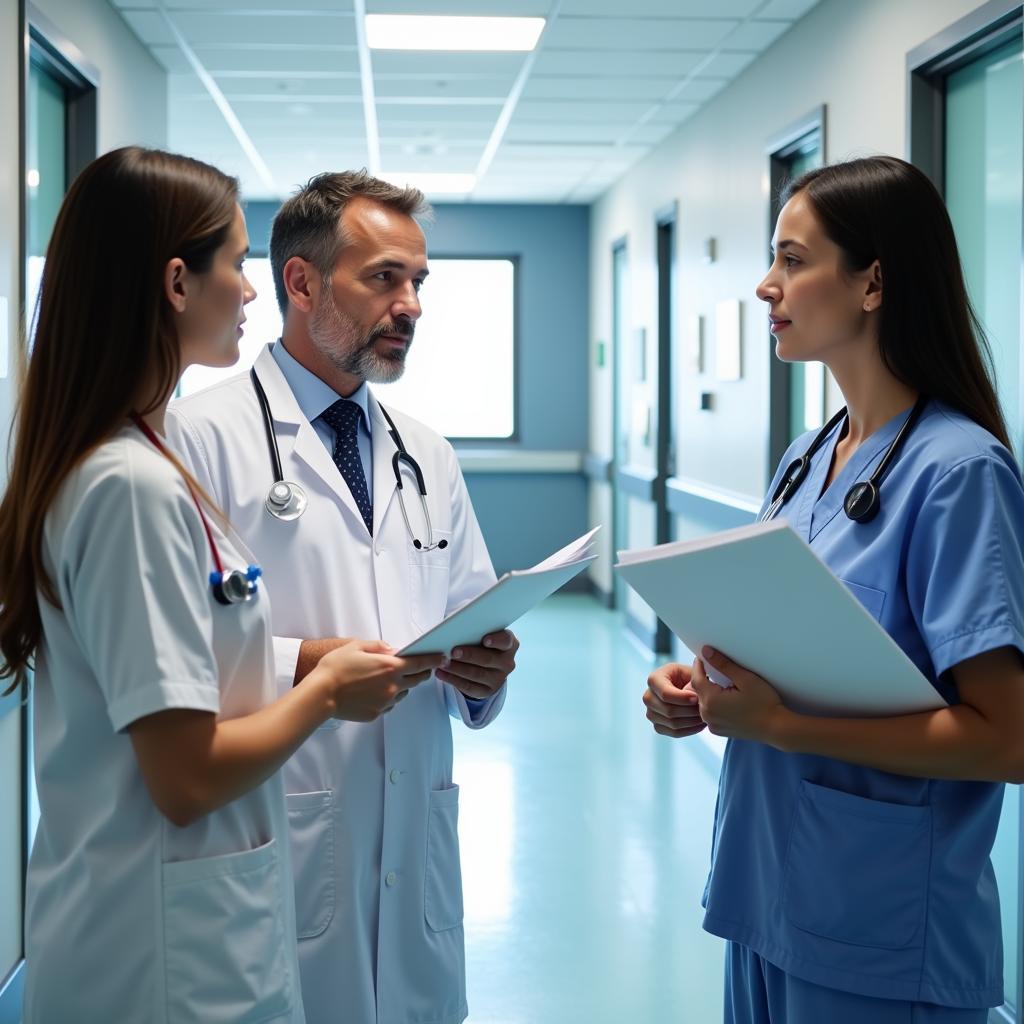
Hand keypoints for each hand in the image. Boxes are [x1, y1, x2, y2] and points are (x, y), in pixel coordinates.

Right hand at [313, 639, 443, 721]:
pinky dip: (388, 697)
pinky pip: (390, 704)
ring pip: (403, 693)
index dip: (433, 660)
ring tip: (387, 679)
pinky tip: (374, 692)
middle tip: (420, 667)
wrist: (320, 695)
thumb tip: (392, 649)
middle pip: (417, 679)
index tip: (442, 658)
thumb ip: (379, 646)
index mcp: (390, 666)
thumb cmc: (336, 668)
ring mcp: (386, 702)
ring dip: (403, 685)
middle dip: (422, 672)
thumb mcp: (356, 646)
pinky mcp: (377, 713)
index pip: (420, 663)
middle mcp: (393, 686)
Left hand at [437, 629, 518, 700]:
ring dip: (458, 669)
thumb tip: (455, 630)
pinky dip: (453, 680)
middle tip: (453, 652)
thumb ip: (475, 632)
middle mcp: (507, 662)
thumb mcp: (482, 635)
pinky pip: (469, 687)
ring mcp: (498, 678)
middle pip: (488, 659)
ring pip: (477, 674)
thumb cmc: (480, 643)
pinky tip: (441, 673)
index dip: (496, 640)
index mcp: (509, 644)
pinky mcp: (487, 691)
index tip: (485, 640)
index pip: (505, 640)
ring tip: (443, 663)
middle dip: (469, 655)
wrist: (486, 666)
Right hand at [644, 662, 705, 737]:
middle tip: (704, 708)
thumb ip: (693, 682)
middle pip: (668, 710)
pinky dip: (690, 730)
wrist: (687, 686)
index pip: (665, 694)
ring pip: (672, 723)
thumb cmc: (690, 677)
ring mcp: (651, 713)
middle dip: (689, 711)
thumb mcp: (692, 673)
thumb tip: (694, 697)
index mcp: (654, 679)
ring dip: (692, 721)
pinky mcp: (658, 726)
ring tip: (704, 715)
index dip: (682, 698)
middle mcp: (648, 696)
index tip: (697, 698)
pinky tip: (700, 724)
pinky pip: (674, 733)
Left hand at [689, 646, 783, 740]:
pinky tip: (724, 698)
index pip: (696, 678)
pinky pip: (709, 713)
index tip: (703, 657)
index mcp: (711, 701)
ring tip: (718, 682)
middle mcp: (707, 714)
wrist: (776, 728)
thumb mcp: (745, 678)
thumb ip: (723, 664)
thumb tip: (706, 651)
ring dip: (707, 691)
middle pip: (698, 690)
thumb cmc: (764, 703)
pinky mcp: (718, 730)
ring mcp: (712, 724)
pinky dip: (713, 704)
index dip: (698, 666)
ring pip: (703, 702)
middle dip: (703, 678)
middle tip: (712, 668)